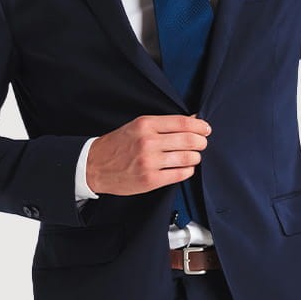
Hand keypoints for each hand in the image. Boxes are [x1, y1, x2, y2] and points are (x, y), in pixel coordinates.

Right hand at [86, 113, 210, 195]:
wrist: (94, 165)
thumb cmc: (117, 145)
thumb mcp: (138, 126)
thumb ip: (164, 124)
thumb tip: (192, 120)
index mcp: (145, 124)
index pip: (183, 123)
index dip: (200, 126)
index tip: (206, 129)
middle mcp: (148, 141)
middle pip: (189, 140)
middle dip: (201, 142)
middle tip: (201, 144)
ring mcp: (149, 162)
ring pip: (188, 158)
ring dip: (195, 157)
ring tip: (192, 157)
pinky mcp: (151, 179)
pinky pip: (180, 174)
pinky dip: (187, 170)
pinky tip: (183, 168)